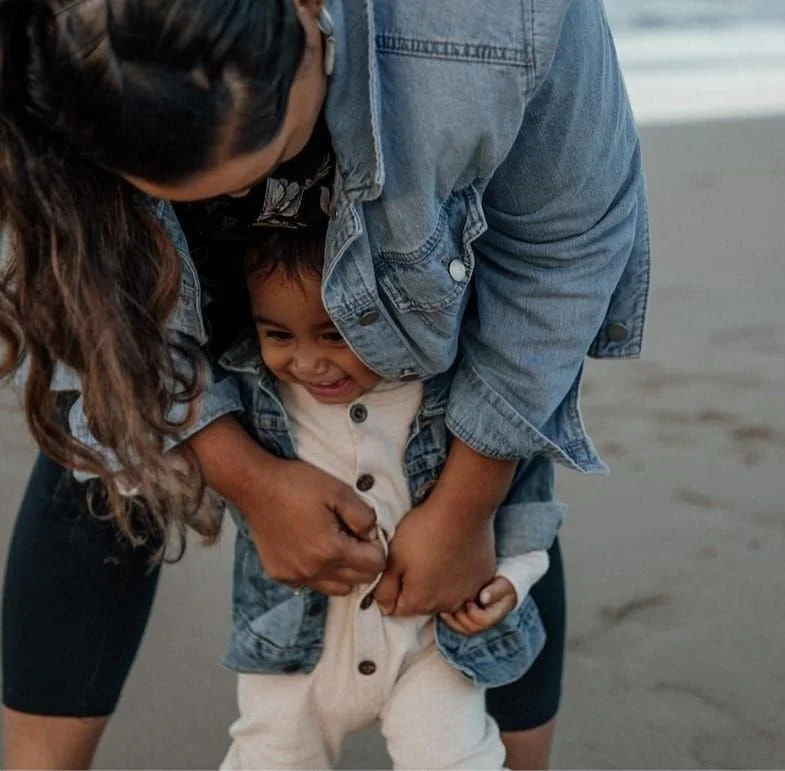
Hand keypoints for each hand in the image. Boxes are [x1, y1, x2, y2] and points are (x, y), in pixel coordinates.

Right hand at [248, 458, 385, 595]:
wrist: (255, 486)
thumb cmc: (296, 484)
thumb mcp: (339, 491)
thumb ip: (363, 517)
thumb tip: (372, 536)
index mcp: (331, 550)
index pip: (373, 566)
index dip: (377, 549)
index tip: (367, 533)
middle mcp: (313, 570)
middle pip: (358, 581)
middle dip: (364, 562)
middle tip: (355, 538)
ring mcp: (295, 576)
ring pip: (336, 589)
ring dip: (344, 573)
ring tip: (336, 547)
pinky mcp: (280, 575)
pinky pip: (311, 585)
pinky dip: (319, 573)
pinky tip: (313, 550)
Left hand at [373, 499, 495, 615]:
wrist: (462, 509)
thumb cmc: (425, 530)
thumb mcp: (393, 558)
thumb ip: (384, 589)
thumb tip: (383, 607)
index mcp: (420, 602)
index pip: (397, 608)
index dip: (392, 587)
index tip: (397, 567)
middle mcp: (446, 605)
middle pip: (422, 604)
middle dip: (415, 586)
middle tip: (415, 557)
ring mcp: (468, 593)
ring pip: (445, 595)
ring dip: (438, 582)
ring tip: (435, 553)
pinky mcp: (483, 579)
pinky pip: (466, 584)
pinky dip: (459, 574)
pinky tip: (453, 553)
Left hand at [440, 576, 516, 635]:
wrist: (498, 589)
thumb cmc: (501, 586)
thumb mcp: (502, 586)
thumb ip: (494, 591)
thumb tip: (484, 598)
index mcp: (494, 617)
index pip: (483, 621)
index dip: (473, 611)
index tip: (469, 599)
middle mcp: (484, 625)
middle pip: (470, 628)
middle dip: (461, 615)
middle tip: (456, 601)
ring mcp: (474, 625)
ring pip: (460, 628)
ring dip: (452, 617)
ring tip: (447, 604)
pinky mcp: (465, 621)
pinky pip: (454, 625)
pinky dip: (447, 617)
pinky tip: (443, 607)